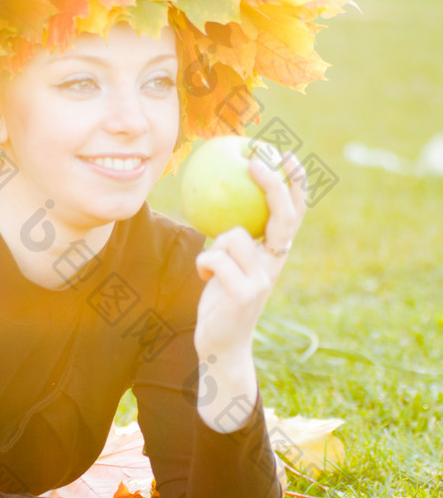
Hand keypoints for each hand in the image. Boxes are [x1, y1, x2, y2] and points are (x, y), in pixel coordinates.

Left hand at [192, 150, 306, 428]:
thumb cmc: (221, 299)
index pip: (294, 211)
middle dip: (274, 183)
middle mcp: (276, 263)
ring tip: (212, 269)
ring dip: (214, 247)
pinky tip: (205, 279)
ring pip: (234, 236)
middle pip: (282, 215)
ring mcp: (263, 279)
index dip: (295, 182)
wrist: (221, 345)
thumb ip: (233, 237)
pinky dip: (203, 264)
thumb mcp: (230, 263)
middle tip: (255, 158)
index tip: (284, 153)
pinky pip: (215, 258)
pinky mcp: (245, 293)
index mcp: (277, 253)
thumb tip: (216, 197)